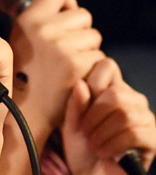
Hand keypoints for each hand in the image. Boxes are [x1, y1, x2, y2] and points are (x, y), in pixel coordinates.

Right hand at [9, 0, 104, 135]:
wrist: (26, 110)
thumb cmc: (25, 74)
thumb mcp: (20, 38)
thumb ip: (40, 19)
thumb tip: (63, 2)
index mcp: (27, 19)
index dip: (65, 3)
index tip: (62, 17)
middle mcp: (44, 29)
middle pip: (83, 14)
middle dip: (79, 30)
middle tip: (64, 50)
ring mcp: (62, 46)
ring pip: (94, 36)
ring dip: (87, 49)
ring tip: (67, 65)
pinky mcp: (78, 64)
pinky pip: (99, 56)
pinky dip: (91, 67)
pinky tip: (74, 77)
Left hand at [62, 58, 155, 174]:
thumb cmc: (82, 147)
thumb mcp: (71, 124)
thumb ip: (75, 104)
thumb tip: (82, 84)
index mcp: (112, 89)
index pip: (107, 66)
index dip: (91, 83)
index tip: (80, 108)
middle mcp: (133, 99)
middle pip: (116, 93)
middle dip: (94, 114)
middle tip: (84, 132)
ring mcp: (145, 118)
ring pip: (125, 113)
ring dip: (102, 132)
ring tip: (92, 145)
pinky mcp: (152, 138)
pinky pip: (135, 133)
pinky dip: (113, 144)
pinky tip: (103, 152)